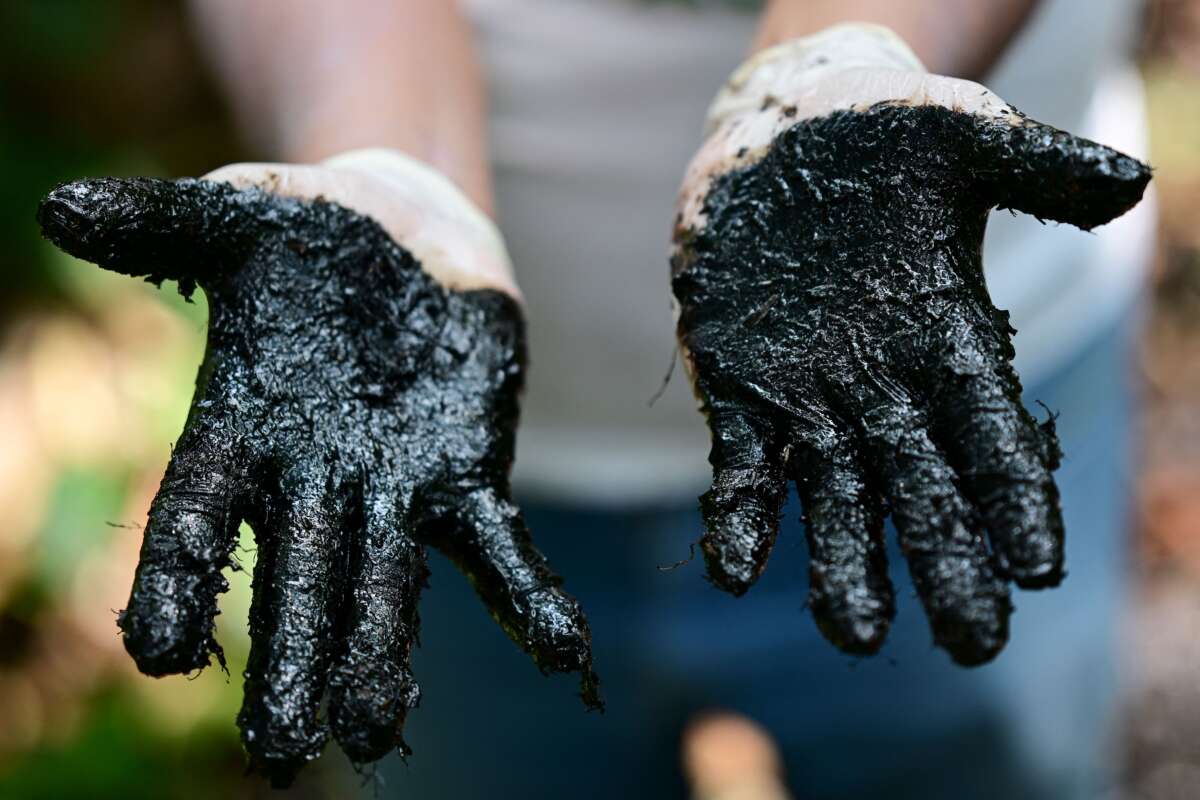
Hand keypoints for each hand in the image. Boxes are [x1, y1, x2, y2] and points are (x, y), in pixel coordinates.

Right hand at [37, 150, 597, 784]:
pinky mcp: (467, 477)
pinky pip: (499, 548)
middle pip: (294, 581)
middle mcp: (311, 482)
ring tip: (377, 731)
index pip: (196, 517)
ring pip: (385, 586)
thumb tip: (63, 207)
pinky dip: (527, 599)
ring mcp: (394, 489)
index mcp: (239, 433)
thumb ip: (163, 225)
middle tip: (282, 752)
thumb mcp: (238, 217)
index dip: (179, 579)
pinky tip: (561, 652)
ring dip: (380, 658)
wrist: (406, 235)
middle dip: (289, 659)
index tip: (163, 652)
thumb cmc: (308, 235)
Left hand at [672, 24, 1150, 665]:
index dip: (1017, 501)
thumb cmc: (884, 140)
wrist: (784, 141)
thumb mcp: (963, 141)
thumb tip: (1130, 182)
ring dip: (844, 568)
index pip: (995, 436)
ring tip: (854, 636)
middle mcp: (887, 390)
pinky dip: (742, 520)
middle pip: (926, 490)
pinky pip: (743, 471)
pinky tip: (736, 571)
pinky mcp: (743, 396)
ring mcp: (811, 401)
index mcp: (950, 341)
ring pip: (837, 501)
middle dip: (947, 562)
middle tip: (970, 642)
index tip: (1040, 568)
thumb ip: (1037, 169)